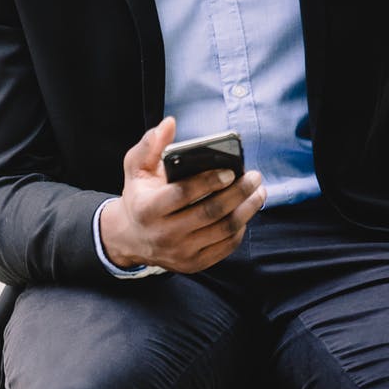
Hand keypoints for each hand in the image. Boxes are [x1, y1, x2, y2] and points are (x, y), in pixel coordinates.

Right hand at [100, 117, 266, 273]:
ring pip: (223, 231)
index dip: (209, 181)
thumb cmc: (139, 196)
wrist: (130, 238)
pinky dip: (240, 228)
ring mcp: (179, 253)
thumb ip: (150, 144)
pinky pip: (225, 247)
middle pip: (210, 213)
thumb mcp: (136, 168)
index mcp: (147, 208)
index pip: (183, 194)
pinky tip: (246, 212)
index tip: (231, 170)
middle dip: (238, 193)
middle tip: (254, 177)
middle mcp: (163, 234)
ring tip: (258, 192)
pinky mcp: (193, 264)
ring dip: (247, 210)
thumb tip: (169, 123)